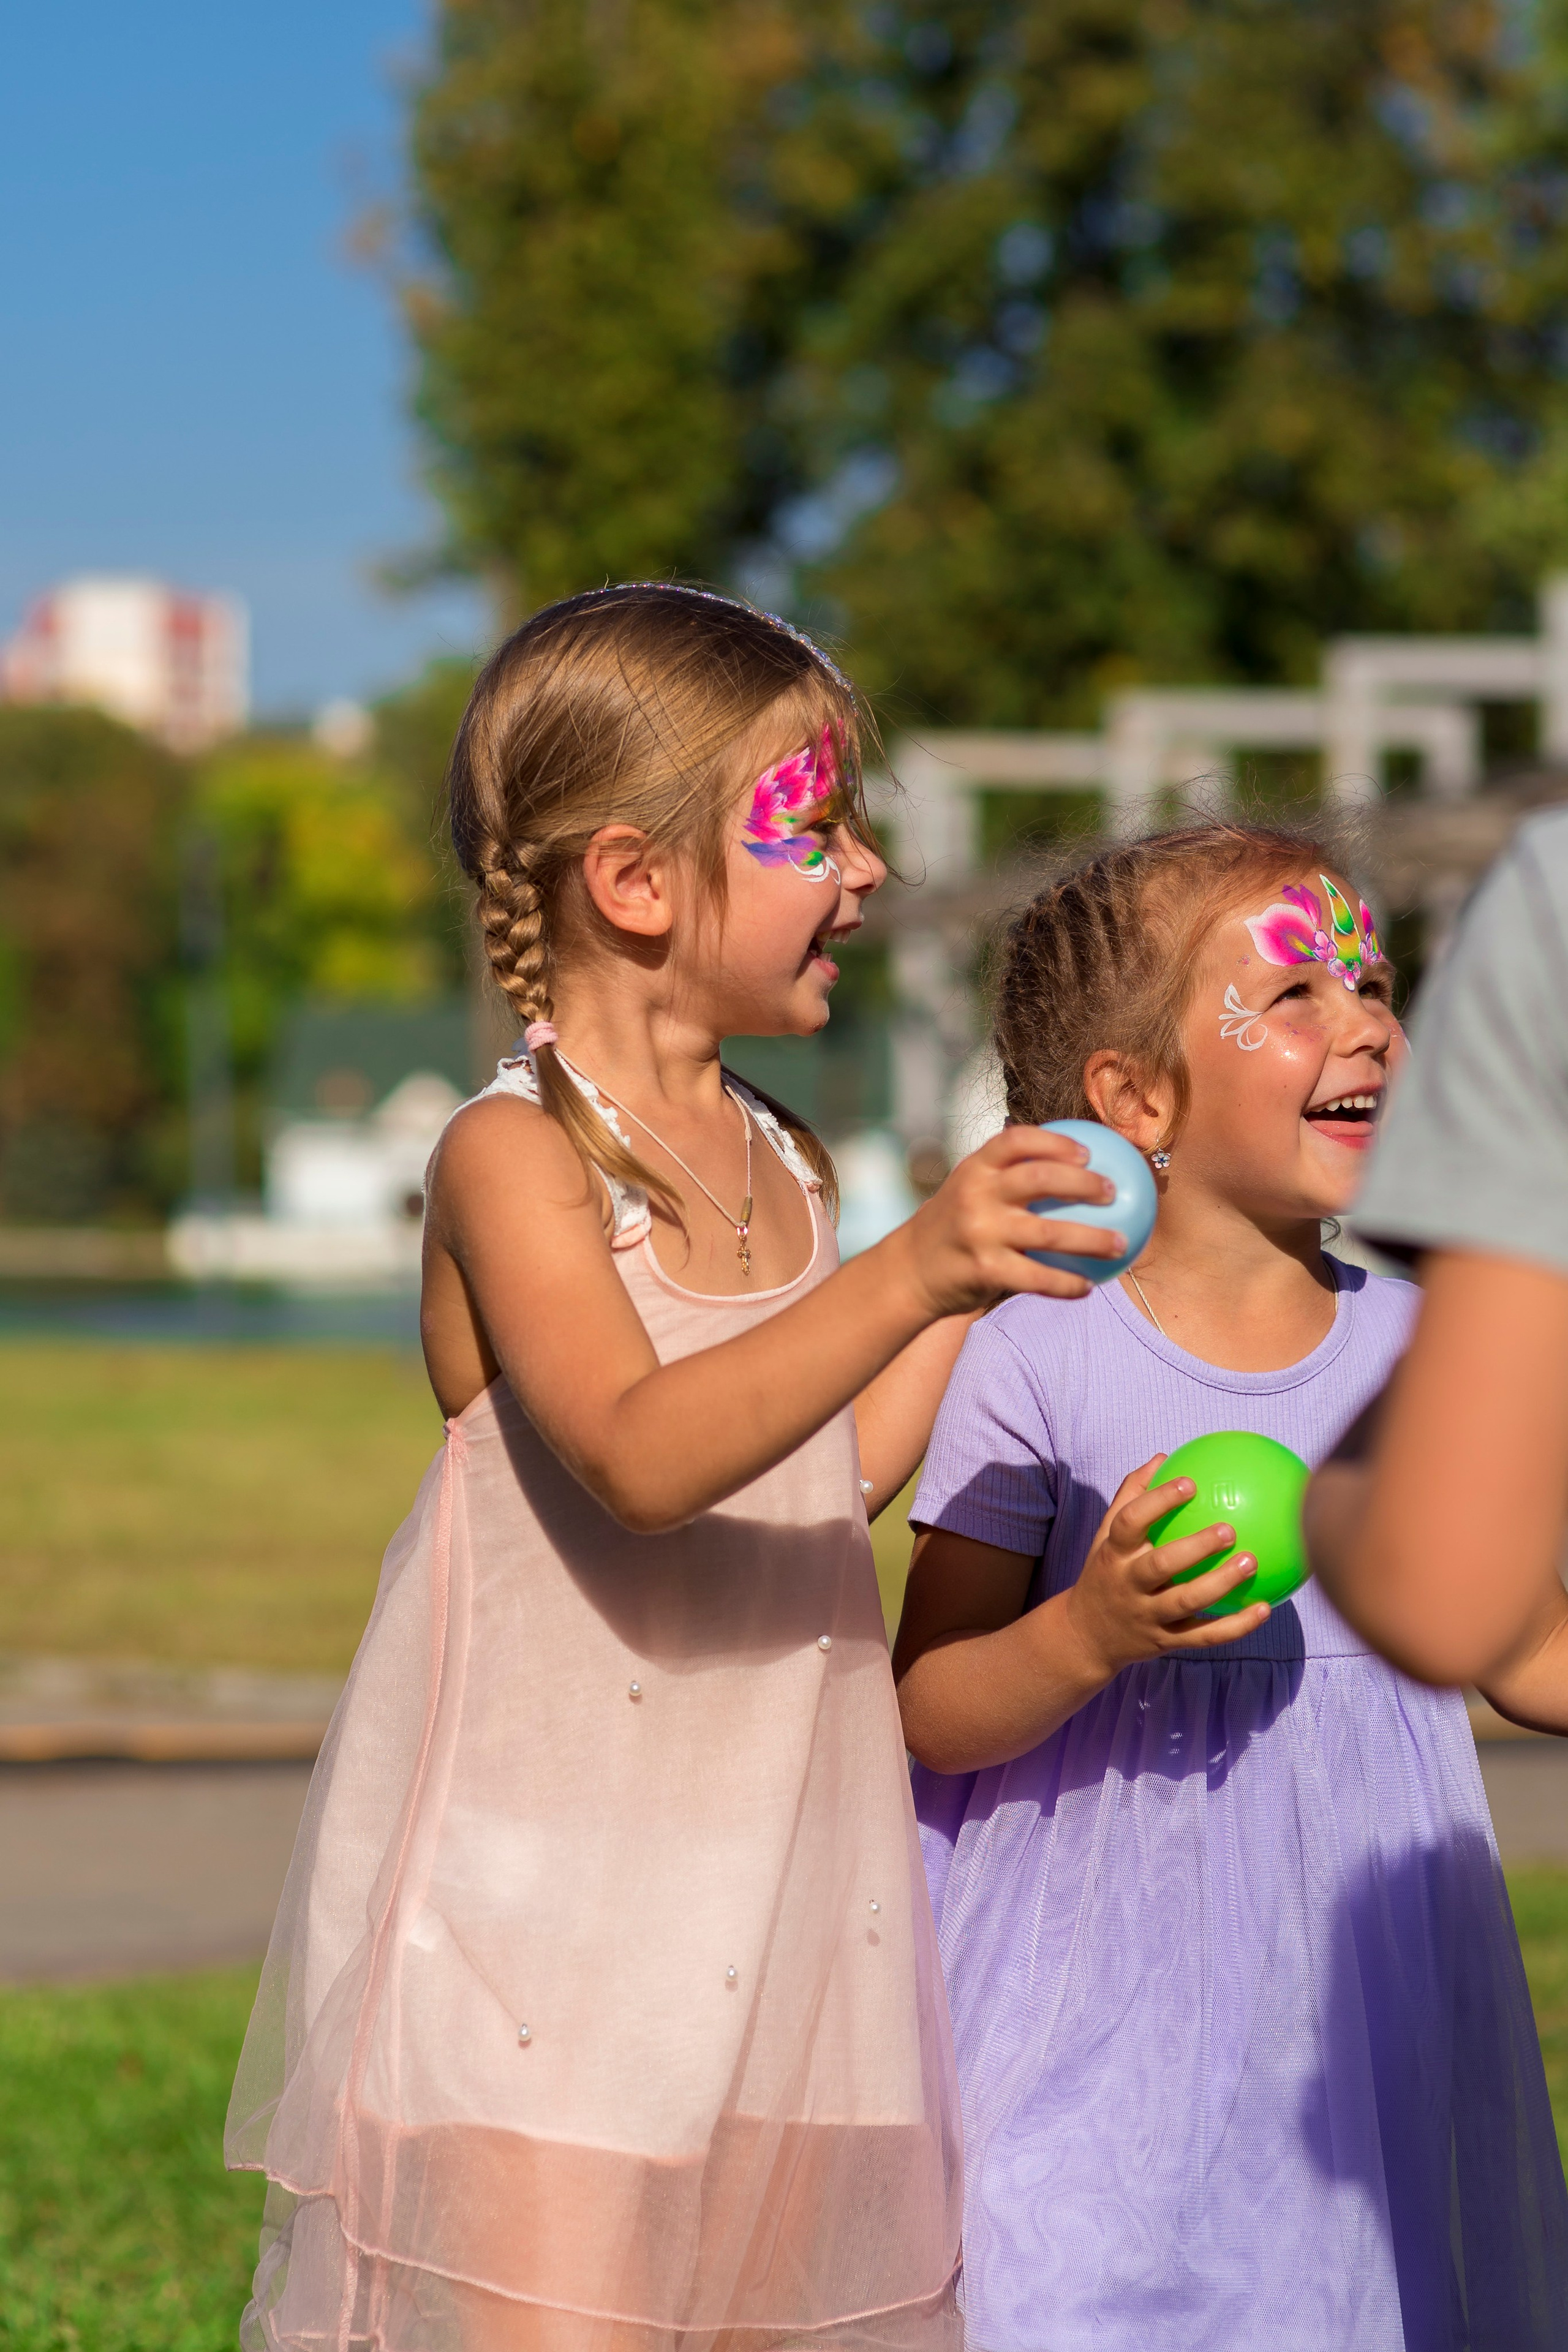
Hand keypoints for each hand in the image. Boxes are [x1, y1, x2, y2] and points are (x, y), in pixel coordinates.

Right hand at [891, 1126, 1125, 1317]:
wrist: (909, 1272)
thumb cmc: (953, 1226)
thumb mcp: (968, 1188)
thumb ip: (1005, 1176)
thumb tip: (1069, 1162)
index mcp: (974, 1168)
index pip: (1017, 1141)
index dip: (1056, 1142)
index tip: (1088, 1153)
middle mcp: (976, 1195)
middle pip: (1040, 1179)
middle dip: (1084, 1184)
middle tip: (1113, 1192)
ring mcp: (981, 1233)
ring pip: (1049, 1234)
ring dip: (1093, 1240)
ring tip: (1122, 1244)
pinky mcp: (986, 1271)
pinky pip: (1038, 1278)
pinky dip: (1067, 1284)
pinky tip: (1088, 1287)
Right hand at [1063, 1455, 1270, 1679]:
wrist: (1085, 1636)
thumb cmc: (1104, 1573)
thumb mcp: (1105, 1536)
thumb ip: (1130, 1496)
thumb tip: (1162, 1458)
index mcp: (1113, 1554)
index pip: (1130, 1522)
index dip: (1158, 1501)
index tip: (1190, 1482)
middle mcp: (1128, 1584)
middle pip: (1161, 1565)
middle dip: (1196, 1548)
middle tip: (1230, 1529)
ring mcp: (1146, 1615)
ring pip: (1186, 1602)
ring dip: (1221, 1583)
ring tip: (1252, 1562)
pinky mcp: (1165, 1642)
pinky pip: (1204, 1636)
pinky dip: (1235, 1626)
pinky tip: (1264, 1608)